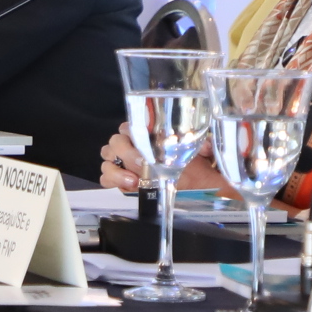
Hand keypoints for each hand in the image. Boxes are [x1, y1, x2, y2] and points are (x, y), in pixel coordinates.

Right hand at [98, 126, 224, 196]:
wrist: (194, 186)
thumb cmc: (194, 166)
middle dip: (126, 152)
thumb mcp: (200, 152)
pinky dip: (113, 180)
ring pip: (107, 158)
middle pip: (116, 141)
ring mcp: (124, 163)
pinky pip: (105, 177)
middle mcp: (133, 145)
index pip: (130, 126)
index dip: (133, 132)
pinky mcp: (121, 180)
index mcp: (148, 134)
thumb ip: (203, 145)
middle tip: (142, 163)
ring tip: (133, 181)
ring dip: (117, 169)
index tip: (146, 144)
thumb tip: (206, 145)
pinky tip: (128, 185)